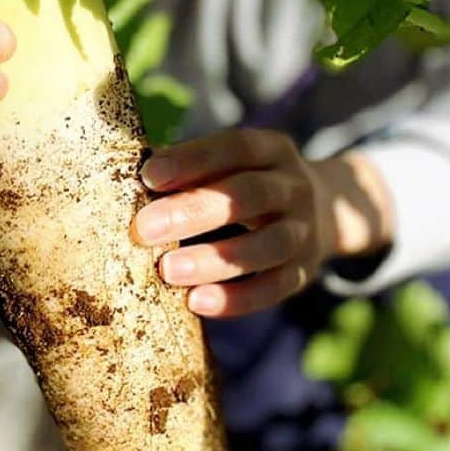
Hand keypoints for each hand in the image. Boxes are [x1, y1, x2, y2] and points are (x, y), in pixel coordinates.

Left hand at [133, 129, 393, 318]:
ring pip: (268, 246)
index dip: (193, 160)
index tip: (149, 176)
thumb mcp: (231, 163)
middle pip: (249, 195)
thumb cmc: (245, 184)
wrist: (321, 210)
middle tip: (145, 229)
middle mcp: (294, 186)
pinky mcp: (304, 270)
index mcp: (272, 149)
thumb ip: (189, 169)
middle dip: (195, 211)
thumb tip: (128, 182)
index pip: (235, 148)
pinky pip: (274, 287)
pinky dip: (237, 298)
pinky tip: (197, 302)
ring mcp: (304, 230)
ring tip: (168, 271)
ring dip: (216, 259)